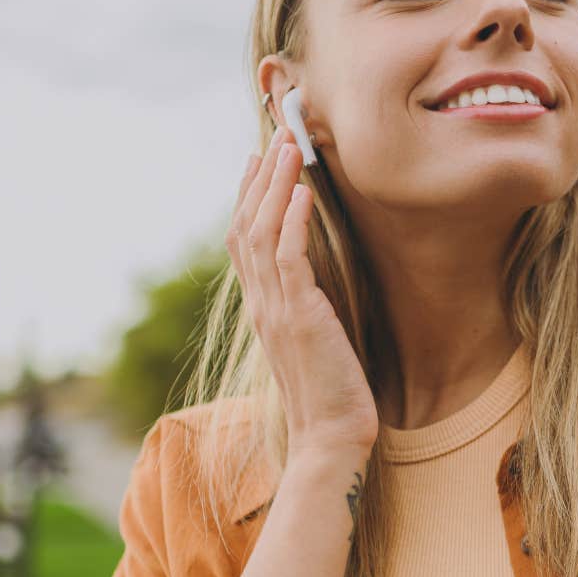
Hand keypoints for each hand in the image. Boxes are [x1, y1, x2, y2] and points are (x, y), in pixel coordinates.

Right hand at [227, 129, 378, 456]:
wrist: (331, 442)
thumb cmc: (333, 397)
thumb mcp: (319, 342)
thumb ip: (311, 308)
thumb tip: (321, 282)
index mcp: (263, 309)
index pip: (244, 240)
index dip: (250, 196)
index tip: (261, 159)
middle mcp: (261, 304)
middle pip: (246, 225)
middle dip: (261, 176)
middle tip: (278, 134)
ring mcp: (275, 311)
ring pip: (262, 232)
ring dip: (276, 185)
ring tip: (290, 145)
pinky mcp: (298, 318)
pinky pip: (289, 259)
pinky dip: (293, 220)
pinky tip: (305, 191)